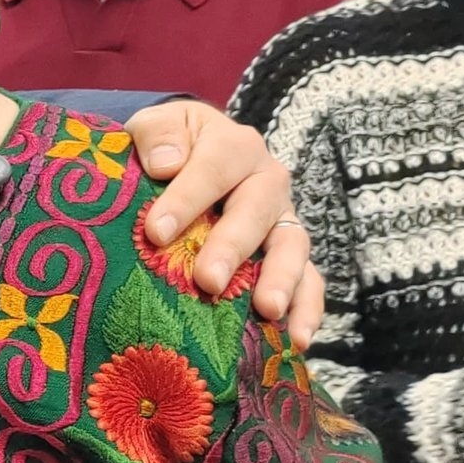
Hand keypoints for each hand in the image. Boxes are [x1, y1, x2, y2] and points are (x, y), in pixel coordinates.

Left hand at [125, 99, 322, 349]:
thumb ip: (156, 135)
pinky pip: (309, 280)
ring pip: (292, 246)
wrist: (191, 151)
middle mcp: (266, 179)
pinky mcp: (288, 251)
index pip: (214, 168)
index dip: (186, 199)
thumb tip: (165, 164)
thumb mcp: (154, 123)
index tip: (156, 232)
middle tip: (207, 281)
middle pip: (256, 211)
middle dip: (233, 246)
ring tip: (267, 310)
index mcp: (233, 145)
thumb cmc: (167, 144)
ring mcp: (282, 217)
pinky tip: (296, 339)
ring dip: (281, 279)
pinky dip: (307, 309)